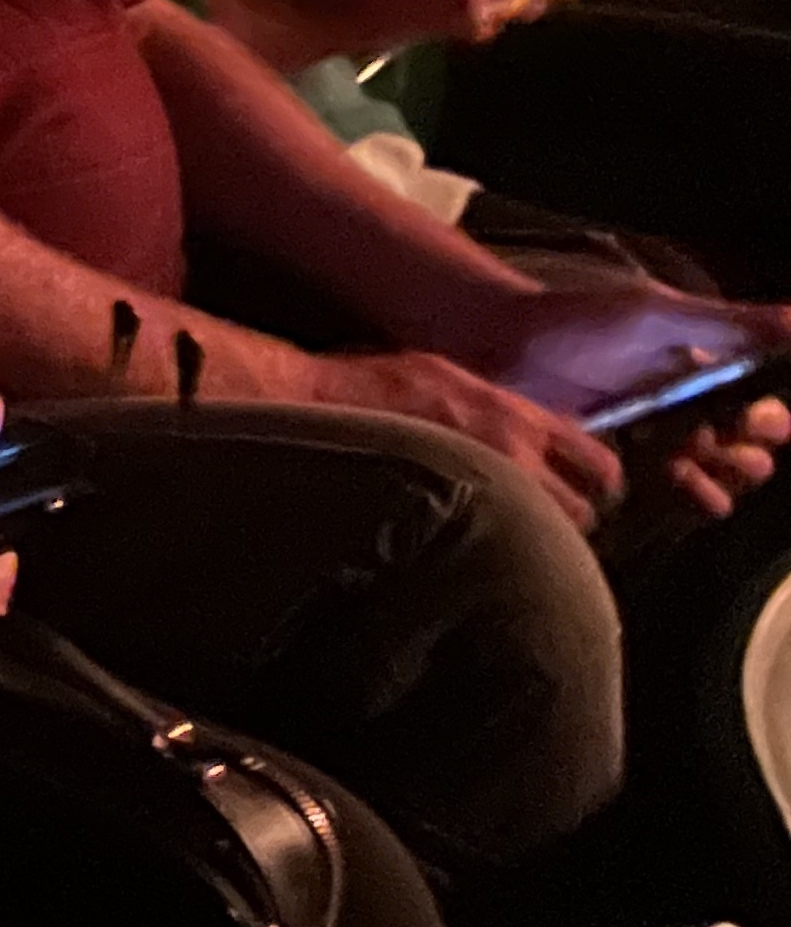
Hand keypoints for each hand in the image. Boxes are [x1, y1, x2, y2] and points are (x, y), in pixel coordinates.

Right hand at [304, 346, 622, 530]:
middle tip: (553, 521)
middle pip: (584, 513)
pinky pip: (500, 544)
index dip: (600, 480)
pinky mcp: (450, 510)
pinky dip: (502, 550)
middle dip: (573, 520)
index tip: (592, 489)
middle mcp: (512, 452)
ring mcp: (482, 484)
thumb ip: (501, 408)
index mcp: (516, 414)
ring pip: (546, 538)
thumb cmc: (382, 382)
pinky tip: (483, 547)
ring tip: (519, 540)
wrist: (326, 400)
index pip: (597, 460)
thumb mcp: (455, 376)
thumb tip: (538, 429)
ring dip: (540, 540)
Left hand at [463, 282, 790, 518]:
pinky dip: (680, 500)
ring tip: (700, 475)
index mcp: (705, 375)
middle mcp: (688, 413)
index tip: (759, 420)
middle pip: (745, 454)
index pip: (762, 412)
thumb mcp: (658, 316)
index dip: (771, 424)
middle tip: (730, 451)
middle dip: (750, 459)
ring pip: (710, 481)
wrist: (501, 345)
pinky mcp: (622, 470)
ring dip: (720, 485)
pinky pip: (663, 499)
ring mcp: (655, 444)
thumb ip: (729, 323)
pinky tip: (675, 489)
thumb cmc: (578, 321)